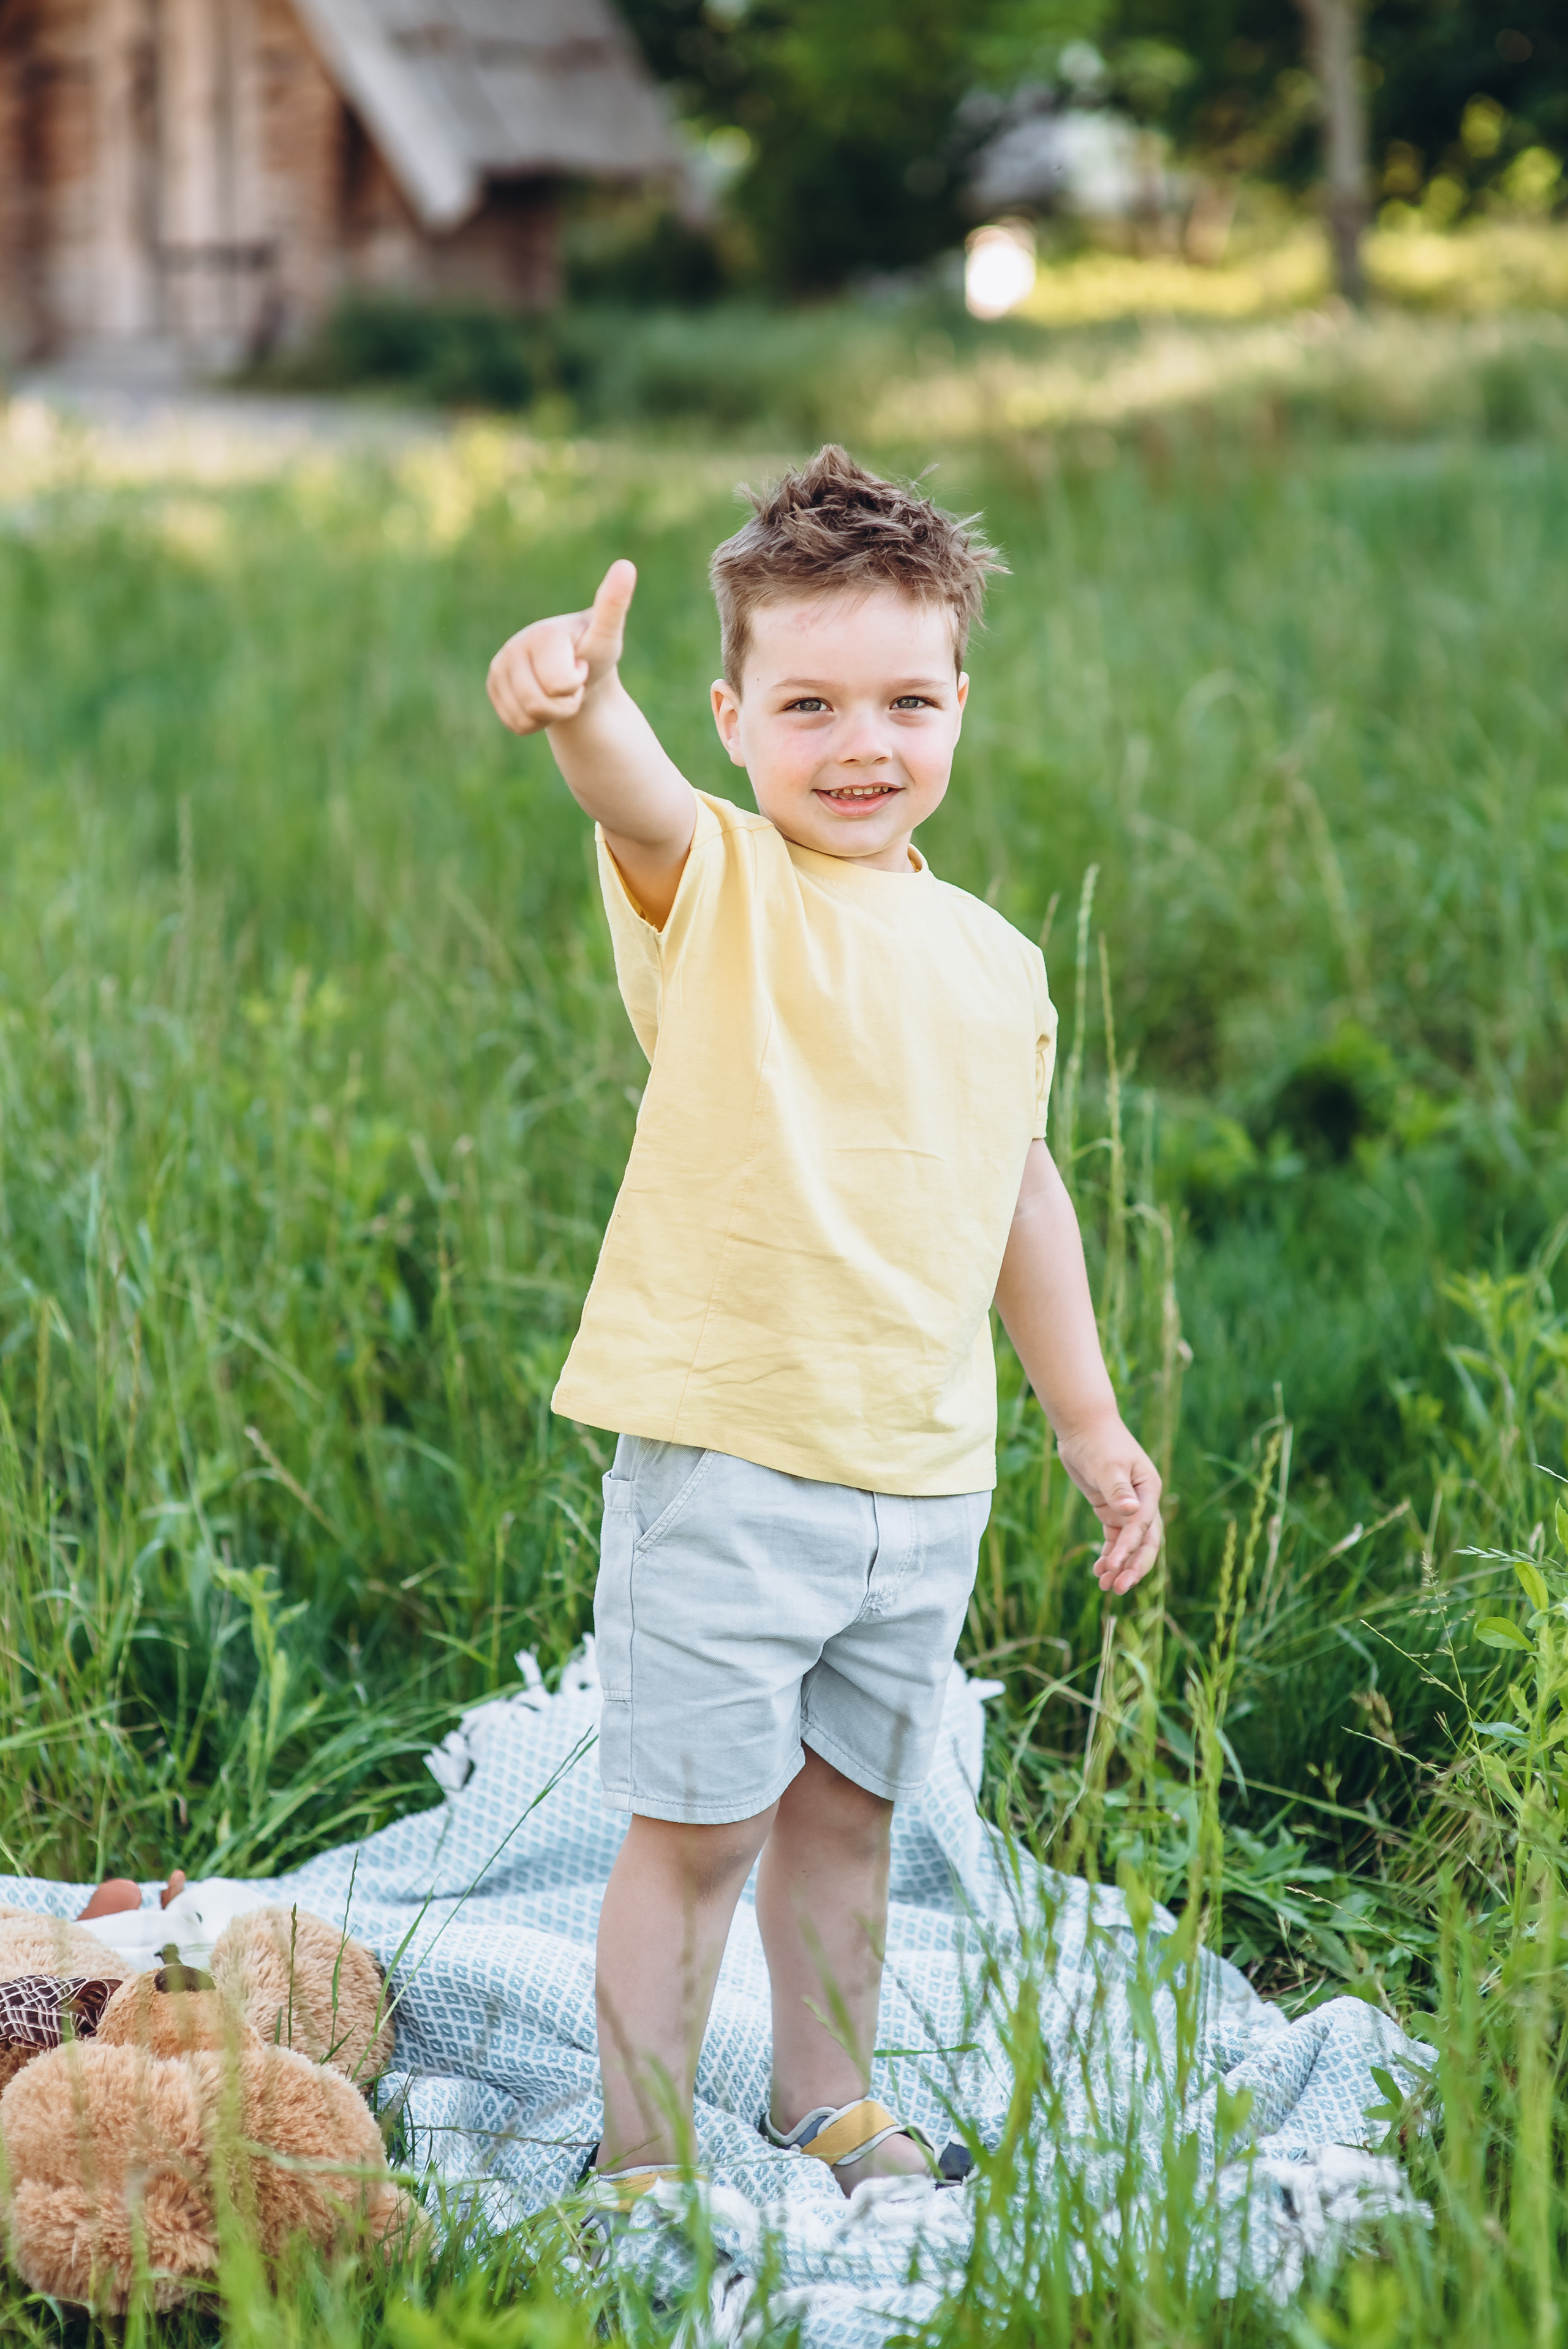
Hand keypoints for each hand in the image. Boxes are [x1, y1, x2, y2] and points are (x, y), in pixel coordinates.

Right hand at [487, 559, 636, 734]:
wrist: (578, 675)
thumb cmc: (595, 654)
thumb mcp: (607, 635)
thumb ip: (613, 605)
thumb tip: (627, 565)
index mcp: (541, 634)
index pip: (560, 684)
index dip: (576, 684)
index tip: (580, 664)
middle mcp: (513, 647)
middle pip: (540, 704)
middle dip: (565, 704)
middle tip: (573, 683)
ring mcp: (498, 667)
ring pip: (527, 717)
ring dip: (550, 715)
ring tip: (558, 691)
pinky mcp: (493, 687)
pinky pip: (516, 724)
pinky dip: (535, 722)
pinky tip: (543, 700)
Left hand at [1056, 1417, 1162, 1595]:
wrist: (1083, 1425)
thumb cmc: (1098, 1441)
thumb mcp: (1107, 1464)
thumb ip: (1118, 1489)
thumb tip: (1131, 1512)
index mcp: (1149, 1490)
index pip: (1143, 1527)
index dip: (1129, 1549)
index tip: (1112, 1566)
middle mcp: (1143, 1502)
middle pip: (1145, 1542)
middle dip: (1133, 1567)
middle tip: (1118, 1589)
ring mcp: (1127, 1507)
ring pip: (1129, 1544)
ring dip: (1120, 1565)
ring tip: (1105, 1586)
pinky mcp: (1110, 1509)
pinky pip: (1114, 1537)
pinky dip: (1108, 1553)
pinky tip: (1098, 1570)